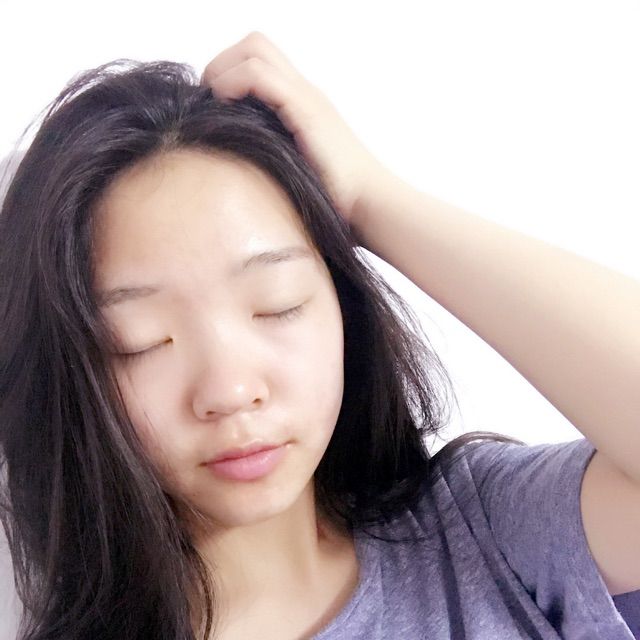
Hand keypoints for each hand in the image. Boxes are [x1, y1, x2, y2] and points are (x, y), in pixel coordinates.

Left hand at [199, 31, 390, 226]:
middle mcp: (304, 92)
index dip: (229, 70)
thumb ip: (272, 156)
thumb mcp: (295, 171)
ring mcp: (306, 98)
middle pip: (256, 43)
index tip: (213, 105)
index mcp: (302, 102)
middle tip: (209, 99)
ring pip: (255, 49)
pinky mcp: (306, 110)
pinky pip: (259, 76)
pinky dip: (233, 83)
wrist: (369, 203)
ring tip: (214, 104)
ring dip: (223, 70)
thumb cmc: (334, 198)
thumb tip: (233, 166)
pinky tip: (224, 108)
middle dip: (222, 63)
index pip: (259, 58)